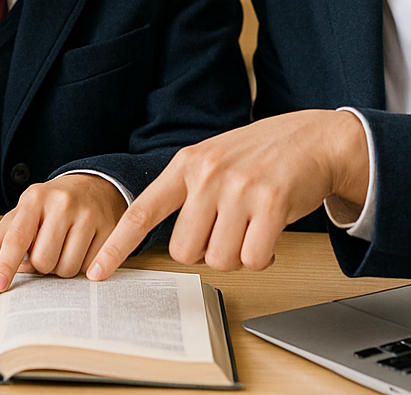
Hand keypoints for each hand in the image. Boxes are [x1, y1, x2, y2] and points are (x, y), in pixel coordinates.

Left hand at [0, 174, 126, 291]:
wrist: (95, 186)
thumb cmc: (54, 203)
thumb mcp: (26, 210)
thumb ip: (4, 234)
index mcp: (35, 198)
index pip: (17, 238)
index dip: (6, 265)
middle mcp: (62, 204)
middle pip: (43, 261)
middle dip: (41, 266)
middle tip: (46, 251)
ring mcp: (88, 216)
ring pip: (67, 269)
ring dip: (61, 268)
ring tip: (63, 249)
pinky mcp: (109, 230)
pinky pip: (89, 269)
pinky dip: (81, 267)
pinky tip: (81, 249)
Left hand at [87, 110, 368, 280]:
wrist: (314, 138)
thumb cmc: (260, 156)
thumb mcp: (213, 160)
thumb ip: (188, 192)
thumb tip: (173, 244)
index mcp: (186, 164)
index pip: (142, 211)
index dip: (117, 246)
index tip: (96, 272)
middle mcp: (208, 174)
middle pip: (184, 251)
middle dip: (205, 251)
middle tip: (226, 231)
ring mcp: (239, 188)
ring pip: (219, 260)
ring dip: (237, 255)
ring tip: (250, 227)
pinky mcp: (272, 203)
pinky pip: (253, 259)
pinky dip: (262, 257)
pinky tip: (269, 233)